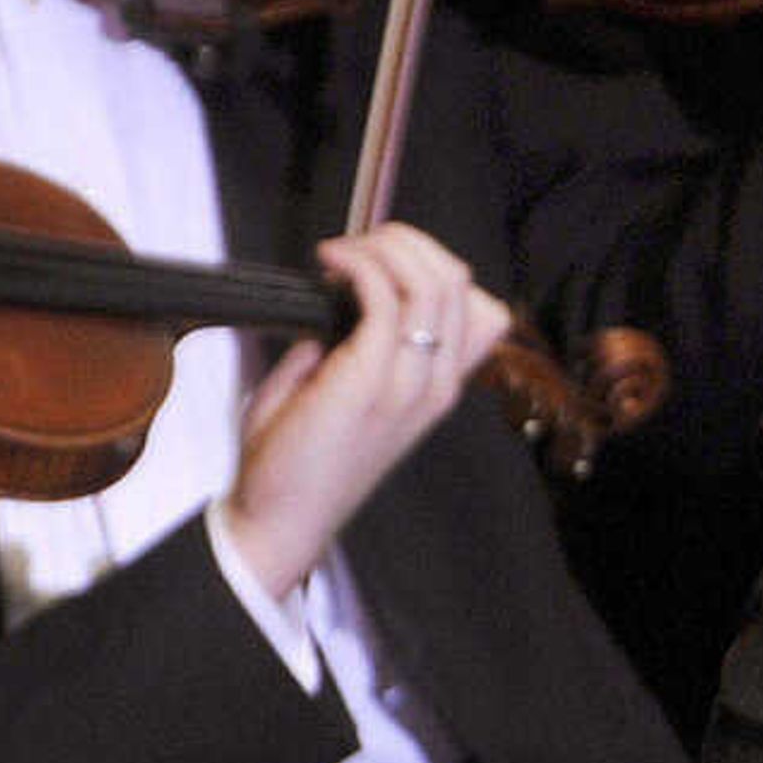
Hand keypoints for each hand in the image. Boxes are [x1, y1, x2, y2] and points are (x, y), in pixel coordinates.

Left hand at [217, 222, 511, 598]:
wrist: (280, 520)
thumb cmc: (299, 463)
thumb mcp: (343, 392)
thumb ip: (351, 344)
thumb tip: (336, 301)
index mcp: (435, 386)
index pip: (482, 309)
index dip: (432, 268)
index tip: (378, 264)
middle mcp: (435, 383)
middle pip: (460, 282)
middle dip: (406, 242)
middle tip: (357, 247)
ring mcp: (409, 384)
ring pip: (433, 282)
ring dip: (386, 248)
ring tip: (343, 253)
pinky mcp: (369, 383)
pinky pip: (384, 301)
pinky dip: (358, 266)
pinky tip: (330, 264)